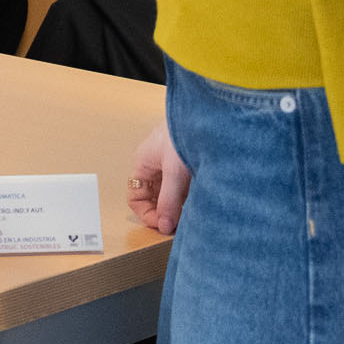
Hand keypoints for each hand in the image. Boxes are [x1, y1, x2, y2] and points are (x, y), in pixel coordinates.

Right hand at [128, 118, 190, 235]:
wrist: (207, 116)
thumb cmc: (183, 133)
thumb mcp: (174, 172)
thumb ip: (169, 200)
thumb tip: (165, 225)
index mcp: (143, 164)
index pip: (136, 198)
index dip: (147, 214)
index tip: (163, 226)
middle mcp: (154, 165)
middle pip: (151, 198)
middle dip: (163, 212)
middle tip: (178, 225)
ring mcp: (170, 165)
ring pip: (168, 194)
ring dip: (177, 206)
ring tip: (191, 215)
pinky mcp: (186, 165)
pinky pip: (182, 187)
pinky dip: (188, 198)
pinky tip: (199, 201)